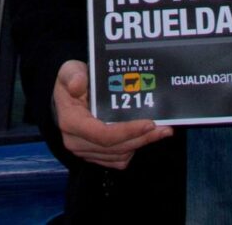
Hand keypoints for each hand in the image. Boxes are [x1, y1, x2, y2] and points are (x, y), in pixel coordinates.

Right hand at [53, 61, 169, 169]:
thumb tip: (77, 85)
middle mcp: (76, 142)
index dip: (128, 131)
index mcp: (71, 122)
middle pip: (115, 147)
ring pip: (119, 155)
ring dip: (141, 144)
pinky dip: (133, 149)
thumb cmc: (71, 80)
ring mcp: (85, 151)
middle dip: (142, 138)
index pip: (102, 135)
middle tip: (165, 129)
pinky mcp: (94, 156)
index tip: (149, 123)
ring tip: (161, 131)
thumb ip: (73, 75)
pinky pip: (117, 159)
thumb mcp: (69, 71)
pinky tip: (145, 136)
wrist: (66, 95)